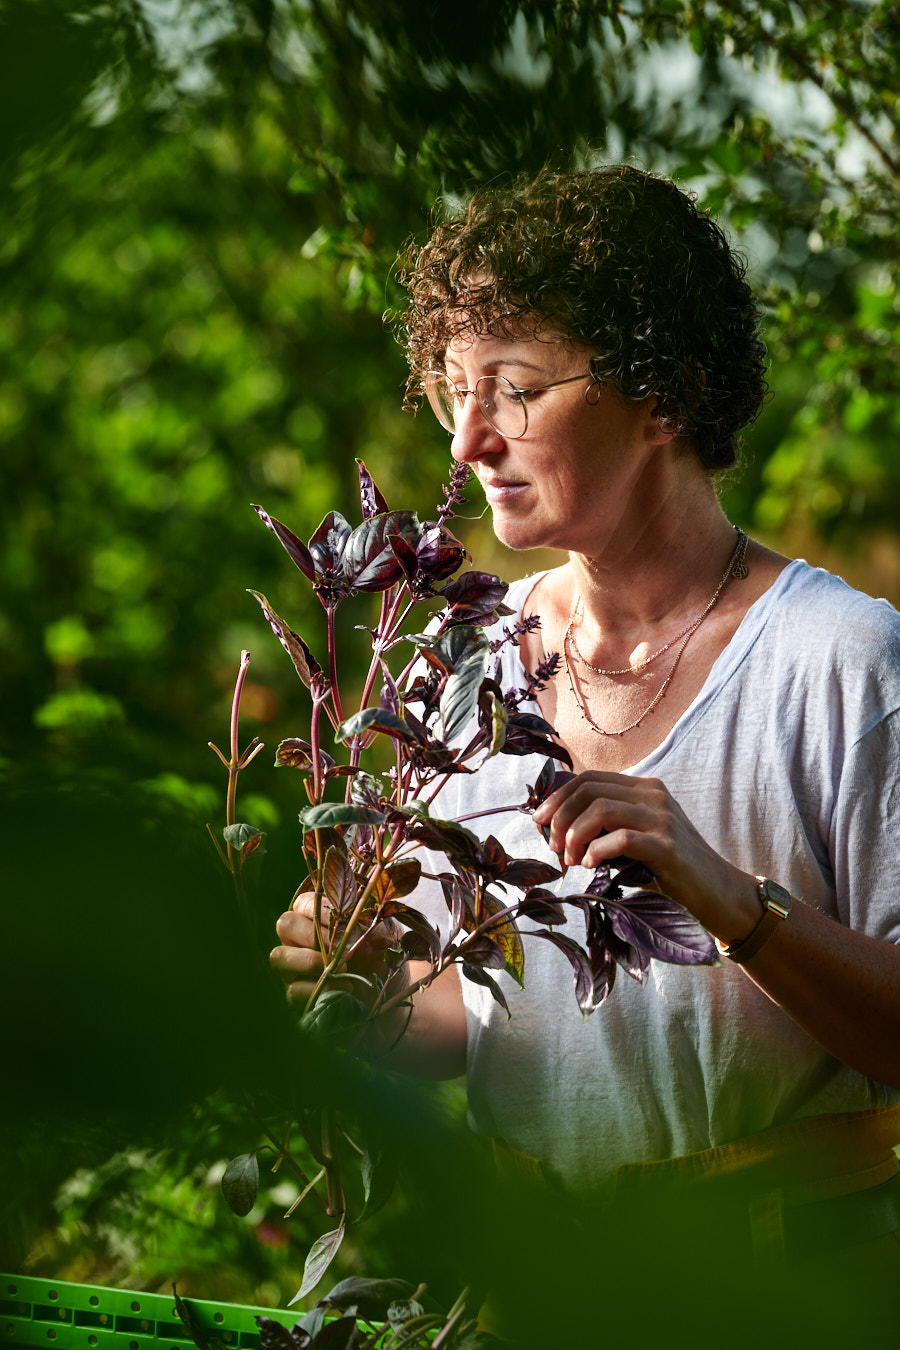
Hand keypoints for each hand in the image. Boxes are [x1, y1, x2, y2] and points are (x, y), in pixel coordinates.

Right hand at [270, 892, 404, 1009]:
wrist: (390, 995)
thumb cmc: (383, 955)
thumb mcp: (384, 934)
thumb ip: (368, 921)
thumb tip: (352, 921)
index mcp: (317, 915)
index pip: (304, 903)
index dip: (322, 912)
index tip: (347, 924)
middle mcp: (300, 938)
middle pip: (284, 924)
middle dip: (313, 936)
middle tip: (344, 949)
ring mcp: (295, 967)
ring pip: (279, 957)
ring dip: (311, 962)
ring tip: (343, 969)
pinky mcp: (298, 994)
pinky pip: (291, 990)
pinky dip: (317, 989)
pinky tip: (343, 989)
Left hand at [532, 771, 757, 938]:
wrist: (717, 892)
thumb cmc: (668, 868)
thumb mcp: (636, 837)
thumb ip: (606, 825)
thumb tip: (555, 827)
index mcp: (643, 788)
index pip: (588, 778)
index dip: (557, 797)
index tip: (539, 822)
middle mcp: (653, 795)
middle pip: (589, 790)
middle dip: (560, 818)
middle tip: (552, 847)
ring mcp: (663, 818)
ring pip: (600, 810)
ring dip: (574, 835)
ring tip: (571, 859)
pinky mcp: (668, 846)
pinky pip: (621, 838)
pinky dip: (597, 851)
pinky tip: (591, 865)